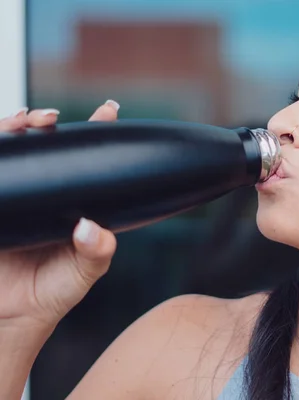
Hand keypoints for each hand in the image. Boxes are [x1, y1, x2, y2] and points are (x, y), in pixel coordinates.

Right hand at [0, 101, 119, 330]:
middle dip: (44, 121)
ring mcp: (11, 195)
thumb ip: (96, 251)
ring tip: (24, 122)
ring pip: (9, 150)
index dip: (94, 131)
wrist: (12, 316)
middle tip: (51, 117)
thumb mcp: (84, 272)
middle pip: (40, 143)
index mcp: (69, 200)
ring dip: (13, 128)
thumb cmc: (53, 290)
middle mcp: (40, 191)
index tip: (108, 110)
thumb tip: (90, 228)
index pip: (82, 158)